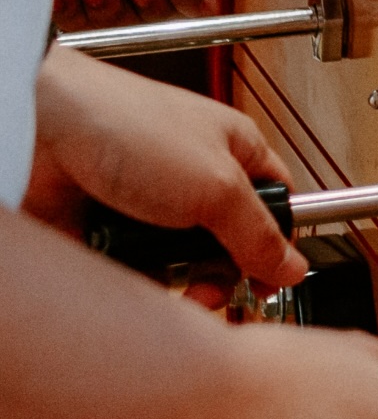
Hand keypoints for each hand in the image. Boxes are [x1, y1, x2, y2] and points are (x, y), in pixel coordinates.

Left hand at [24, 48, 302, 288]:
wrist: (43, 131)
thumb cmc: (129, 126)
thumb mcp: (216, 186)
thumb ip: (258, 233)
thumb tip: (293, 266)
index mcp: (234, 152)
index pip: (274, 206)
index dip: (275, 247)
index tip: (267, 285)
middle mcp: (194, 178)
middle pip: (226, 244)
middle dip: (221, 276)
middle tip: (209, 292)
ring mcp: (149, 205)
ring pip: (177, 263)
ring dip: (174, 281)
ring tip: (168, 287)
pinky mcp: (108, 229)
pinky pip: (133, 269)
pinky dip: (133, 279)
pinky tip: (130, 275)